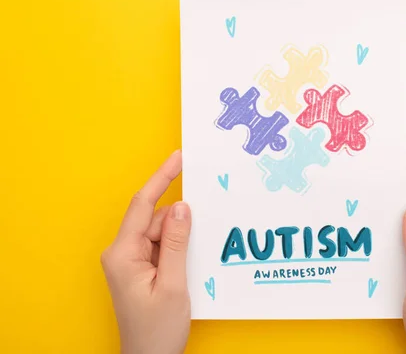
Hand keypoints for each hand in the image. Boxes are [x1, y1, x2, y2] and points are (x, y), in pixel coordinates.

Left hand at [101, 150, 191, 353]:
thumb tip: (182, 207)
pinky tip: (187, 263)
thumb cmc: (156, 331)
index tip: (178, 158)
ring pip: (161, 233)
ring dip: (179, 240)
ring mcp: (130, 261)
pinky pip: (161, 246)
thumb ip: (177, 242)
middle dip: (179, 223)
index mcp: (123, 254)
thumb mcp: (173, 284)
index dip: (162, 178)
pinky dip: (177, 248)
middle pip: (155, 219)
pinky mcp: (140, 269)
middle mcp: (122, 254)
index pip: (142, 205)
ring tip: (190, 265)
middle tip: (200, 232)